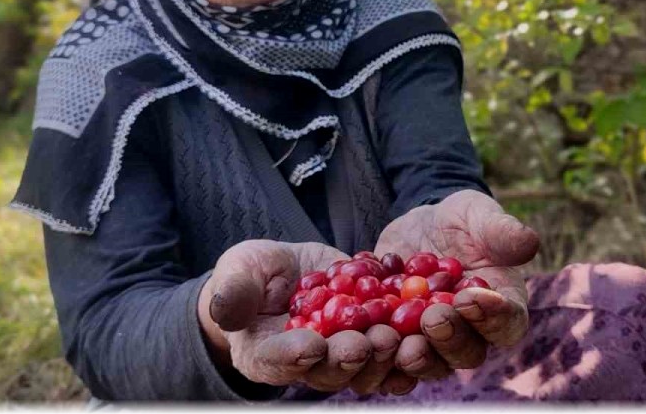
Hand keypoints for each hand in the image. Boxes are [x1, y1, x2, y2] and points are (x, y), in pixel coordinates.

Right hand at [198, 240, 403, 394]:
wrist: (287, 273)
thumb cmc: (252, 275)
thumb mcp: (238, 273)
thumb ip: (234, 291)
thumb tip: (223, 310)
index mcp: (266, 355)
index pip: (277, 362)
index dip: (294, 357)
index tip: (311, 346)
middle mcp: (308, 365)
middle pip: (330, 372)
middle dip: (350, 358)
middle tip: (367, 341)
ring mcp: (344, 355)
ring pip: (368, 367)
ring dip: (385, 355)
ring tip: (397, 334)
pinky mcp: (373, 336)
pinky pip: (396, 347)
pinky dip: (411, 338)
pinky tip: (422, 319)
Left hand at [372, 190, 539, 389]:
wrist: (421, 228)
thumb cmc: (462, 221)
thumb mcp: (479, 215)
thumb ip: (501, 230)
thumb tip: (530, 242)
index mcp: (503, 308)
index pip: (507, 322)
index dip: (492, 317)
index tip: (470, 298)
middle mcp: (472, 335)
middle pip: (466, 352)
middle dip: (449, 339)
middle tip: (432, 318)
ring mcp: (433, 344)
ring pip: (428, 363)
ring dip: (413, 357)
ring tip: (397, 340)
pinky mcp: (399, 343)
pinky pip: (389, 357)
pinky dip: (375, 352)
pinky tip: (360, 338)